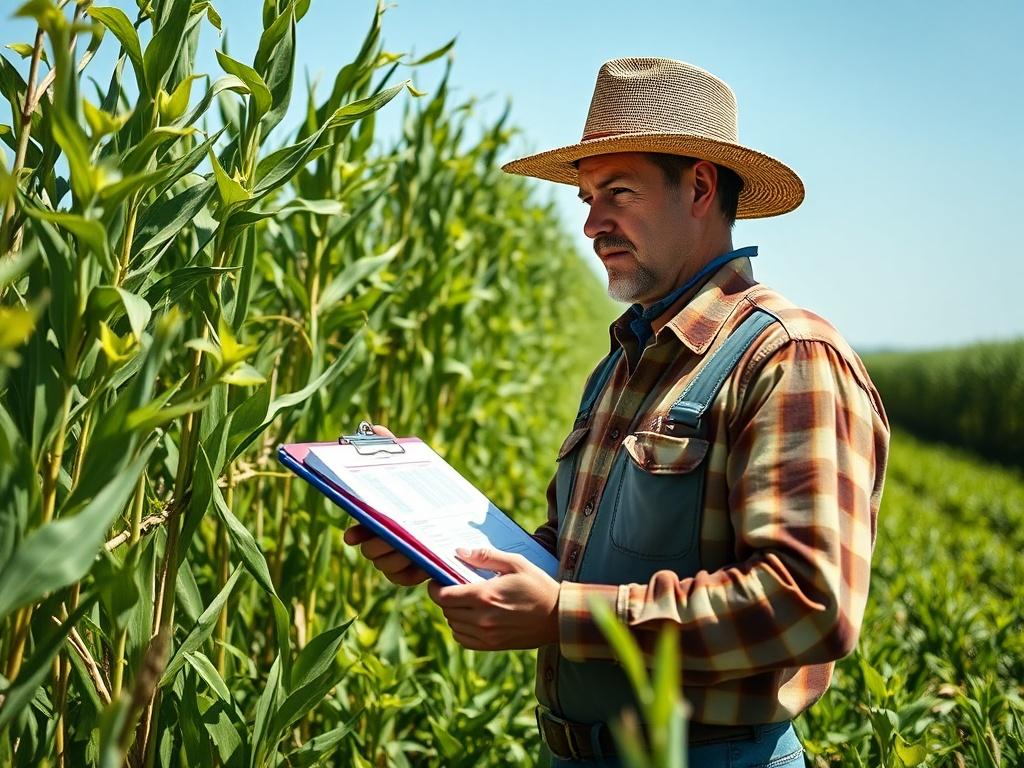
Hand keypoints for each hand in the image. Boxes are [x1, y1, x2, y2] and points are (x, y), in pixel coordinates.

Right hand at [341, 423, 429, 586]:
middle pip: (371, 549)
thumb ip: (391, 447)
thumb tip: (374, 428)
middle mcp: (383, 539)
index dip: (354, 532)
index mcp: (378, 517)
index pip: (358, 528)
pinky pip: (404, 579)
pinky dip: (411, 572)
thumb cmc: (426, 488)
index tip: (352, 535)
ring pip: (385, 565)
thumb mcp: (412, 465)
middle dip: (378, 544)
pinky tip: (422, 562)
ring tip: (409, 548)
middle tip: (390, 537)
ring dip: (395, 558)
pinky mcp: (414, 572)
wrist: (457, 513)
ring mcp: (397, 558)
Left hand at [427, 548, 559, 650]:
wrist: (559, 617)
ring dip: (453, 613)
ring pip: (453, 625)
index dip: (435, 588)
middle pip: (446, 610)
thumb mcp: (516, 563)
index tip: (437, 580)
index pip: (443, 596)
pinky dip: (461, 629)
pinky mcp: (493, 645)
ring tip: (465, 602)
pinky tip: (471, 618)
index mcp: (485, 595)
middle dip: (445, 597)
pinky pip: (464, 640)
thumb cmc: (538, 586)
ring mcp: (487, 635)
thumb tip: (460, 552)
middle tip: (454, 587)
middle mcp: (482, 618)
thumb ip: (486, 556)